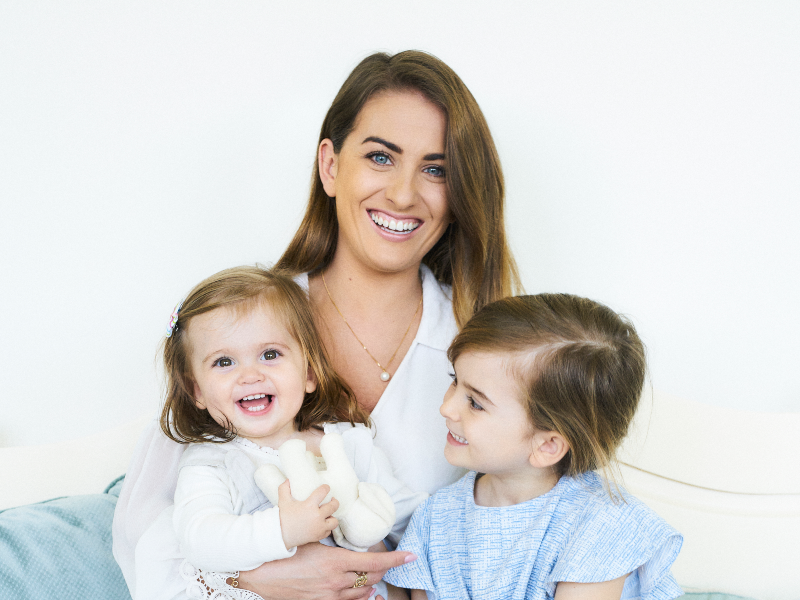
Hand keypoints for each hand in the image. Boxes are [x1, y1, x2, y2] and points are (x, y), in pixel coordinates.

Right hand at [237, 541, 416, 599]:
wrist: (261, 574)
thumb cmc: (286, 552)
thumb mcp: (313, 541)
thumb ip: (335, 543)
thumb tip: (351, 540)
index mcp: (336, 562)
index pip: (374, 563)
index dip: (395, 560)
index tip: (410, 556)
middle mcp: (336, 582)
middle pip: (372, 577)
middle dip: (384, 569)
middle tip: (392, 560)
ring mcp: (330, 596)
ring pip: (363, 591)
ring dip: (373, 582)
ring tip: (380, 575)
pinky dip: (362, 597)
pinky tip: (368, 594)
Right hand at [278, 480, 338, 548]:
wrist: (280, 536)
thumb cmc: (282, 518)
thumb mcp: (283, 501)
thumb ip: (284, 488)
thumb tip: (288, 480)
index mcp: (309, 505)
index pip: (323, 492)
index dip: (326, 488)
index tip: (326, 487)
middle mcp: (317, 516)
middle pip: (333, 506)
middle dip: (334, 502)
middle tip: (332, 500)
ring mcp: (319, 527)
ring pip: (334, 521)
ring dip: (332, 517)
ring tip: (328, 514)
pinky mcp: (318, 536)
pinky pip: (329, 531)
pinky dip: (327, 528)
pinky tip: (323, 524)